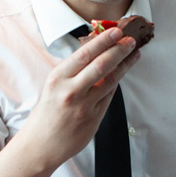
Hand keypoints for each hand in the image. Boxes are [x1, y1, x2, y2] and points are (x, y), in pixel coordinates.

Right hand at [19, 28, 139, 166]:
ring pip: (111, 80)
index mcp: (58, 78)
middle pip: (101, 65)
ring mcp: (84, 106)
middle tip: (131, 40)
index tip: (116, 31)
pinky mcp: (94, 118)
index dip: (103, 41)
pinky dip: (116, 82)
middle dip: (119, 49)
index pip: (84, 54)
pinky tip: (122, 73)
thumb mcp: (53, 86)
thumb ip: (73, 71)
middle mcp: (71, 91)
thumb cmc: (47, 114)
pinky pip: (109, 96)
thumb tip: (95, 50)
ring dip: (125, 65)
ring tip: (134, 54)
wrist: (42, 145)